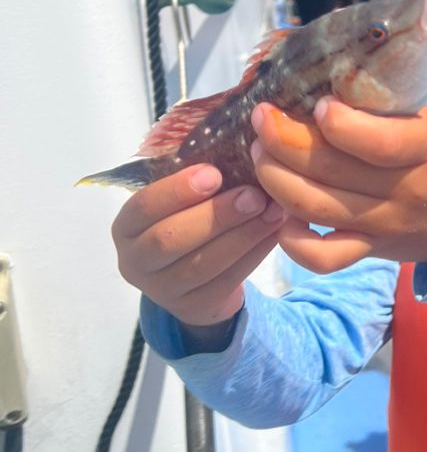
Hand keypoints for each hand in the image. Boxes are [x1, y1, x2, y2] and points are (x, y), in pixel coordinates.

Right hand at [111, 166, 284, 330]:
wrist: (193, 279)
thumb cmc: (187, 220)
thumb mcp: (180, 201)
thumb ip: (196, 179)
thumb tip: (237, 143)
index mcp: (127, 226)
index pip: (144, 207)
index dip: (177, 190)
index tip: (214, 173)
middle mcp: (135, 261)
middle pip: (171, 240)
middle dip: (216, 215)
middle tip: (254, 195)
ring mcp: (162, 290)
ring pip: (202, 264)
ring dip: (243, 235)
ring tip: (273, 211)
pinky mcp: (194, 308)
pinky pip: (226, 281)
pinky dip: (254, 255)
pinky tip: (275, 232)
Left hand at [250, 99, 426, 273]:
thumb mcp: (426, 119)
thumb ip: (379, 106)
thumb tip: (315, 82)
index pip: (379, 143)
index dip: (338, 123)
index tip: (317, 104)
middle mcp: (405, 191)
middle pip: (332, 171)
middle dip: (283, 140)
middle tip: (263, 118)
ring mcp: (384, 226)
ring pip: (316, 207)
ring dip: (274, 176)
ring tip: (260, 150)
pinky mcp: (367, 251)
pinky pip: (322, 257)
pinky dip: (292, 239)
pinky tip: (278, 211)